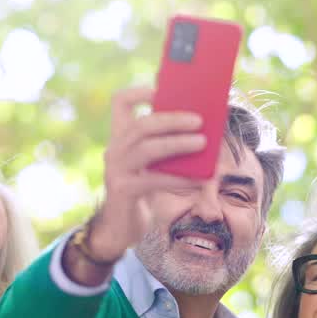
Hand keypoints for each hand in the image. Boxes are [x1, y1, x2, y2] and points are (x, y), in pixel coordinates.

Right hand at [85, 86, 205, 260]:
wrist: (121, 227)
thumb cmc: (143, 190)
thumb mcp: (151, 163)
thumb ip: (165, 145)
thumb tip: (202, 130)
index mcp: (120, 136)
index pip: (120, 102)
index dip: (140, 91)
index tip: (162, 90)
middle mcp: (114, 149)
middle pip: (141, 124)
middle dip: (172, 120)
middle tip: (199, 120)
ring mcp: (116, 170)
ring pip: (147, 148)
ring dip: (177, 144)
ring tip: (202, 143)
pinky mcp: (124, 190)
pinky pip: (154, 180)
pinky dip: (180, 178)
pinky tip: (200, 179)